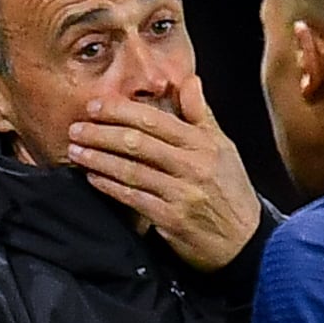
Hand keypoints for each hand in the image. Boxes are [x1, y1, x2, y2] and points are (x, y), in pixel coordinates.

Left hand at [68, 78, 263, 271]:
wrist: (248, 242)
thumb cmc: (230, 192)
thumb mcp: (223, 148)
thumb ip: (200, 114)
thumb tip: (188, 80)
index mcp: (203, 144)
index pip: (155, 120)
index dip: (121, 111)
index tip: (95, 106)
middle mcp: (193, 165)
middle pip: (138, 142)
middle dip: (102, 133)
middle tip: (76, 127)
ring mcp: (182, 193)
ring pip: (132, 170)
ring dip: (99, 159)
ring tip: (75, 150)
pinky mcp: (172, 220)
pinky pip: (134, 198)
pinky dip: (110, 186)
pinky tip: (93, 178)